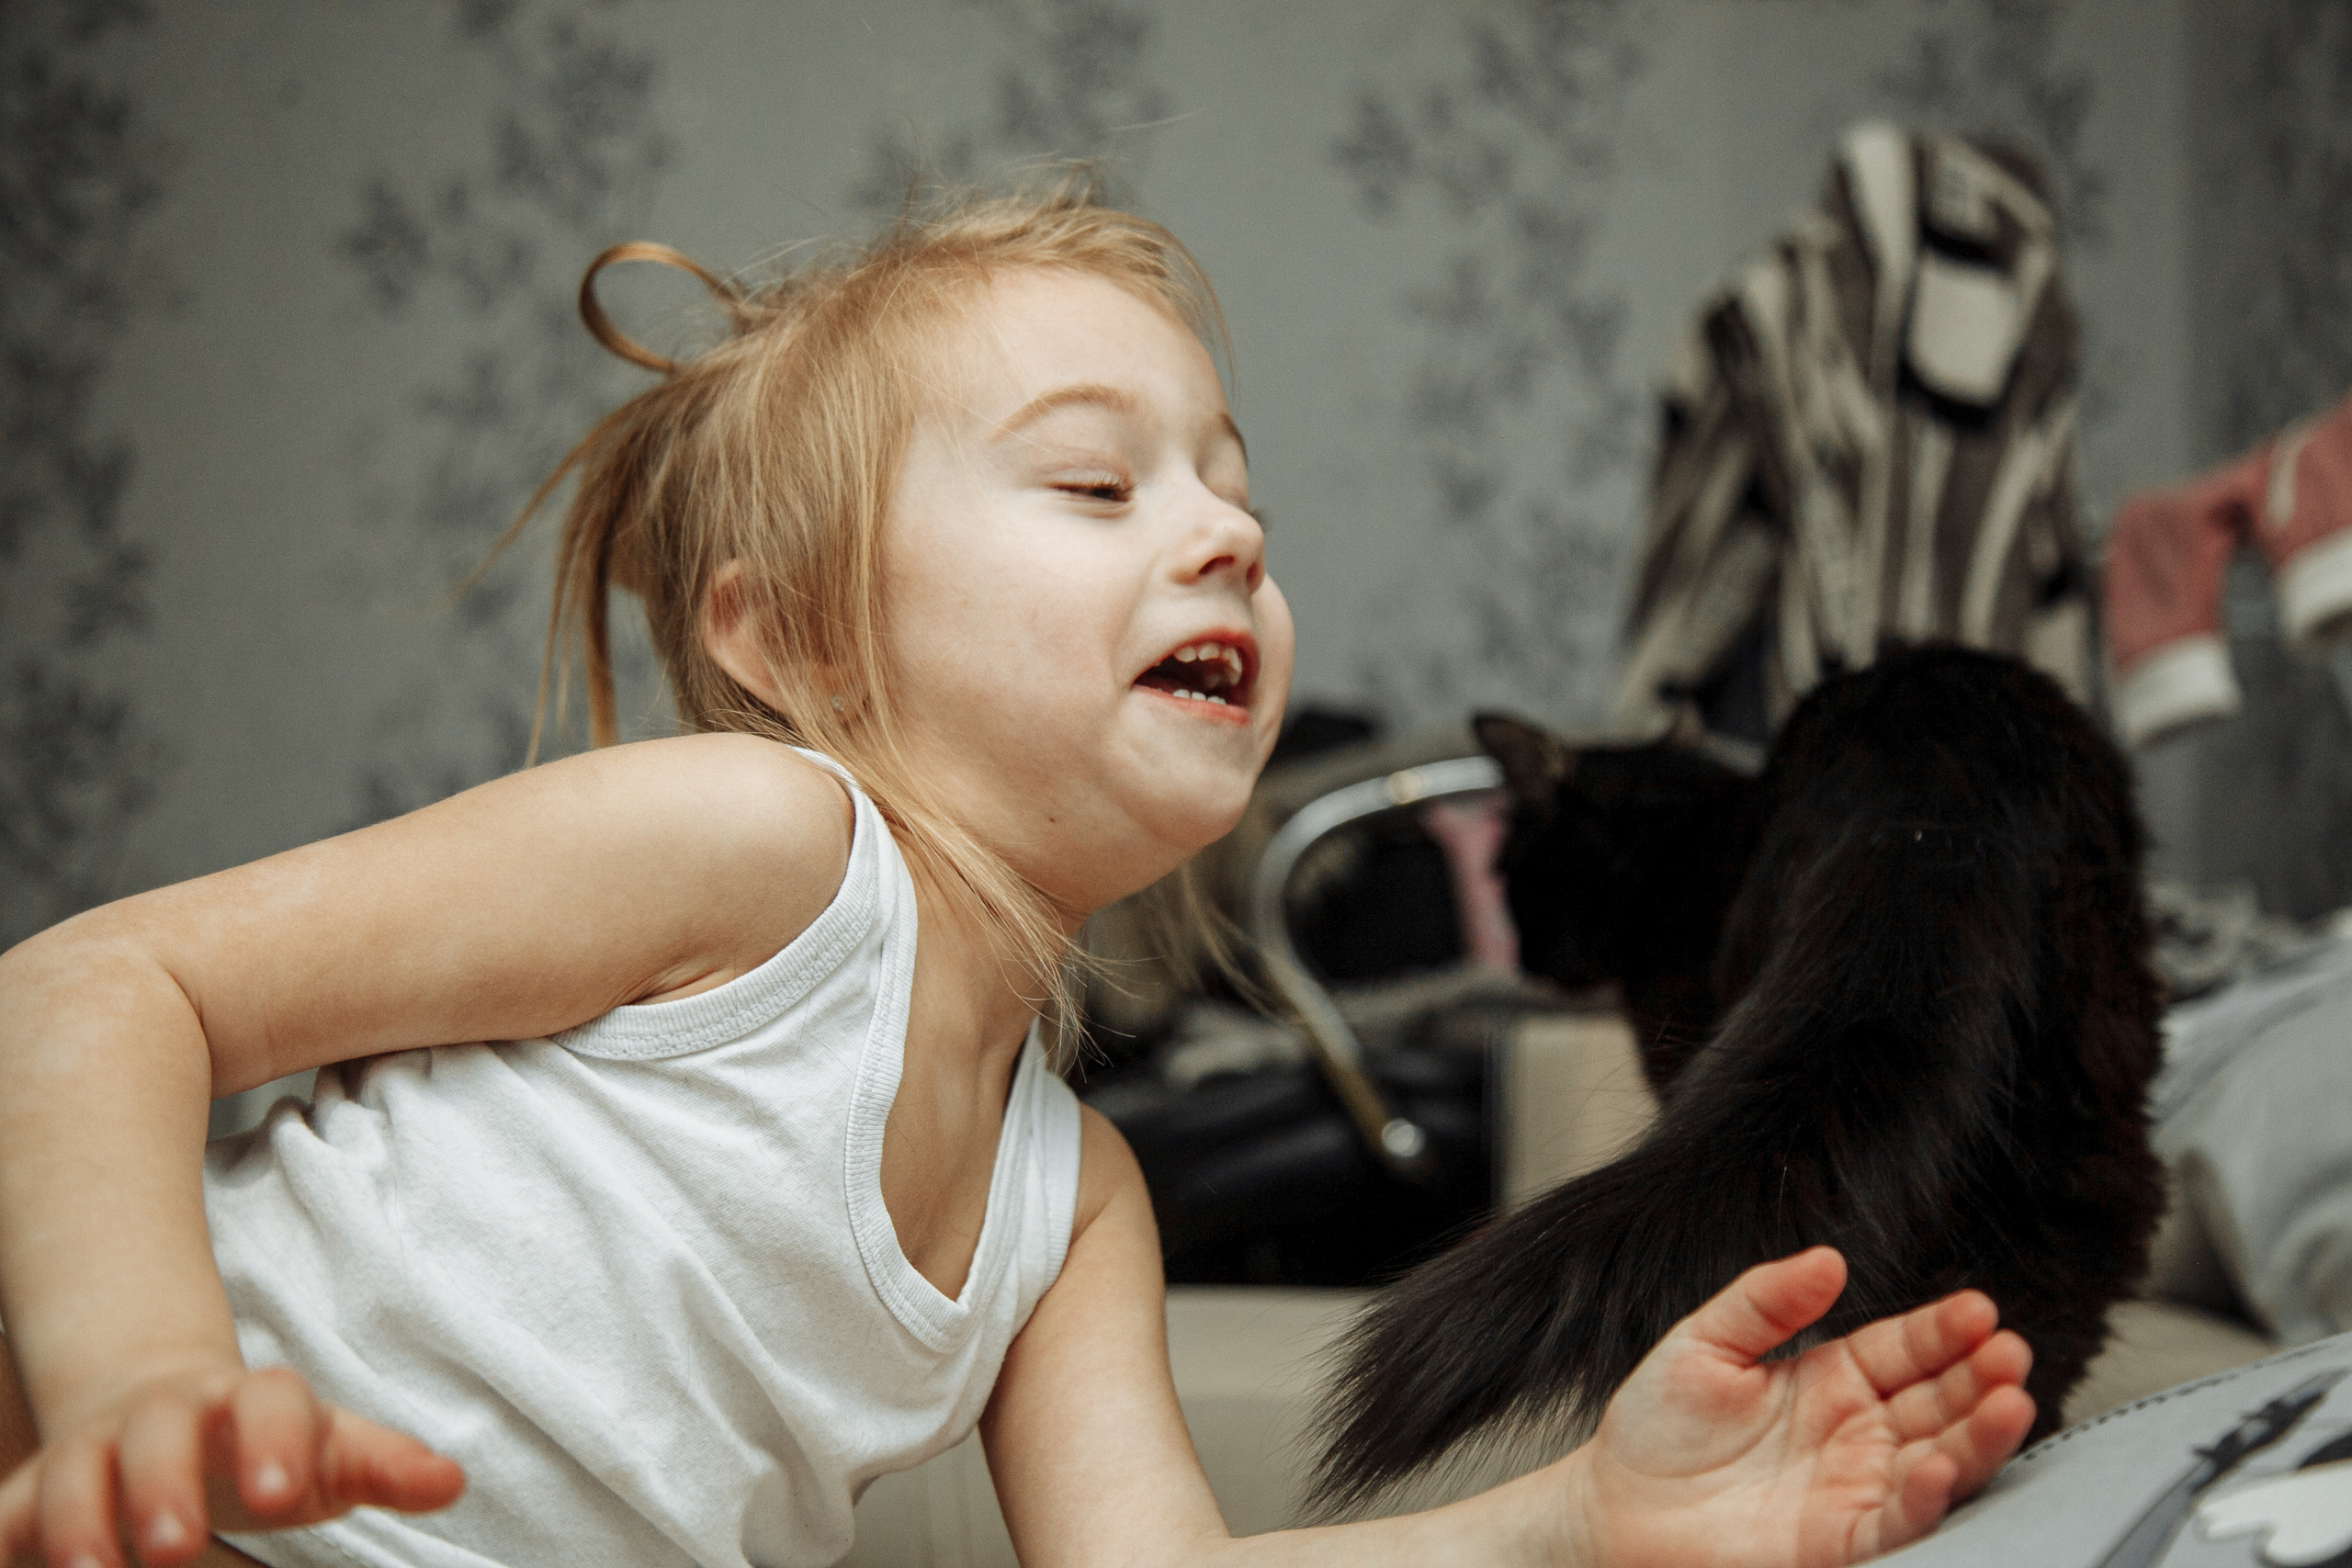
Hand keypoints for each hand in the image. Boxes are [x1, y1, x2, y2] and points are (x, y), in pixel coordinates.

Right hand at [0, 1363, 462, 1567]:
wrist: (156, 1403)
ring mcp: (93, 1447)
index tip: (285, 1496)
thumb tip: (449, 1481)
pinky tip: (18, 1562)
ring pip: (73, 1469)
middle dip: (165, 1484)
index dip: (277, 1441)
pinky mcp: (34, 1490)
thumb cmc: (260, 1443)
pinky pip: (11, 1510)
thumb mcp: (325, 1450)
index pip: (270, 1400)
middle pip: (162, 1431)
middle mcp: (166, 1415)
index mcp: (249, 1400)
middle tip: (180, 1547)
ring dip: (79, 1519)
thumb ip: (382, 1466)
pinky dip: (11, 1536)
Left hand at [1559, 1247, 2034, 1567]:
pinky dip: (1924, 1496)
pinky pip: (1897, 1519)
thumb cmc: (1657, 1427)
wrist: (1615, 1506)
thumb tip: (1827, 1259)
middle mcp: (1858, 1433)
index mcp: (1834, 1379)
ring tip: (2010, 1402)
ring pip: (1938, 1460)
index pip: (1907, 1348)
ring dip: (1979, 1435)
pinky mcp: (1841, 1540)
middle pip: (1939, 1403)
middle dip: (1981, 1378)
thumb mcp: (1706, 1341)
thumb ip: (1767, 1299)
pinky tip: (1941, 1465)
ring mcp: (1855, 1487)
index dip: (1945, 1330)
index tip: (1979, 1310)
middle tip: (2010, 1353)